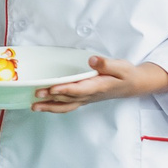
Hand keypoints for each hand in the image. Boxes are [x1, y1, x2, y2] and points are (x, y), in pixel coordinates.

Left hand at [32, 54, 167, 114]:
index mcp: (98, 86)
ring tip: (34, 106)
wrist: (133, 85)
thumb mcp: (121, 66)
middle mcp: (90, 95)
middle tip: (35, 95)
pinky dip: (55, 107)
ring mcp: (87, 99)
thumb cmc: (126, 74)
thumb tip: (92, 60)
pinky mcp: (85, 98)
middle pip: (68, 99)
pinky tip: (45, 106)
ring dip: (50, 106)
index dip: (65, 89)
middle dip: (51, 98)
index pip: (79, 89)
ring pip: (66, 105)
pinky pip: (68, 105)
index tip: (52, 88)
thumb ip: (107, 64)